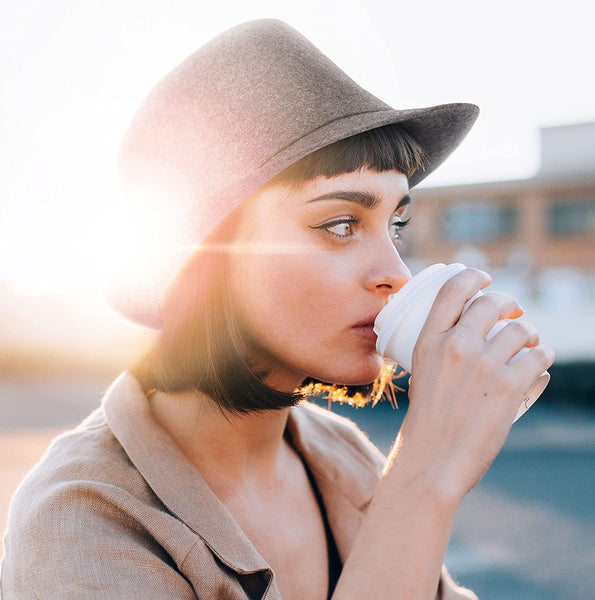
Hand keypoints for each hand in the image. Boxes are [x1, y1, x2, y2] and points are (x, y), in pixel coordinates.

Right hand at [396, 268, 554, 504]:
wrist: (433, 461)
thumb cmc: (426, 422)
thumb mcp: (422, 374)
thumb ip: (440, 352)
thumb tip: (468, 337)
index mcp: (428, 341)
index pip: (453, 289)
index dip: (473, 276)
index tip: (484, 279)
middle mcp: (456, 346)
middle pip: (492, 302)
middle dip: (509, 304)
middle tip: (514, 315)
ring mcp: (484, 365)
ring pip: (522, 330)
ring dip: (530, 336)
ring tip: (529, 346)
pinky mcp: (510, 386)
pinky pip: (539, 358)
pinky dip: (542, 360)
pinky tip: (538, 366)